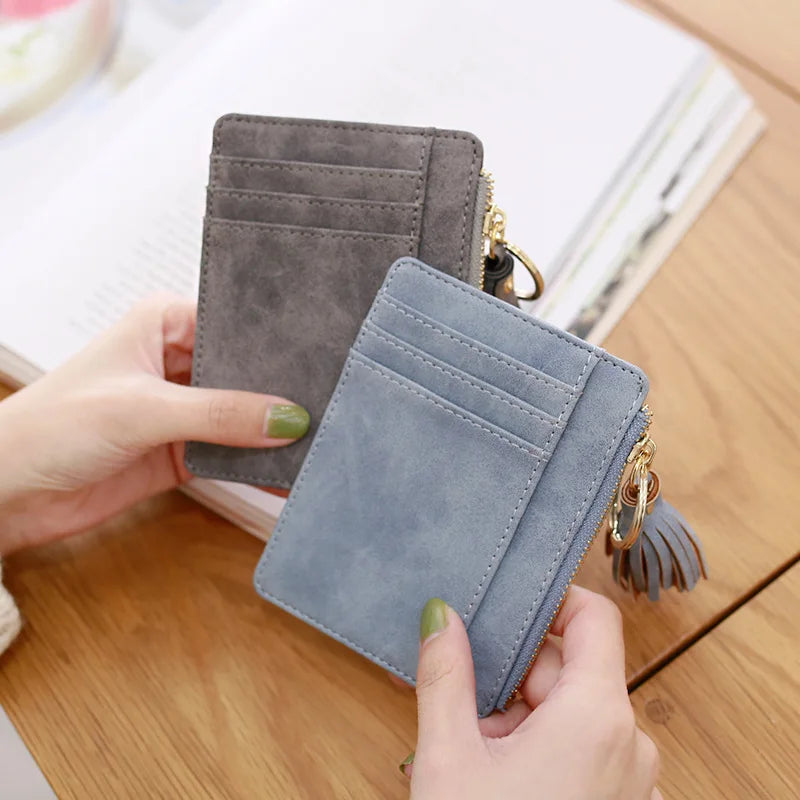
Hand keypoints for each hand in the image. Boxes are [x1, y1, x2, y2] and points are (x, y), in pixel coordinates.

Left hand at [0, 295, 309, 553]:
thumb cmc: (49, 427)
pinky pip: (231, 455)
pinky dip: (257, 467)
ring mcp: (181, 410)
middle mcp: (175, 363)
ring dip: (272, 433)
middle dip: (281, 392)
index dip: (276, 343)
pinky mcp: (181, 452)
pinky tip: (288, 475)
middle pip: (246, 373)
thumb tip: (287, 418)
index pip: (235, 325)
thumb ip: (219, 413)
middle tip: (333, 404)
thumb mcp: (141, 410)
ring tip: (322, 440)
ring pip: (243, 417)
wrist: (8, 494)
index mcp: (162, 325)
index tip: (322, 360)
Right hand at [403, 587, 660, 799]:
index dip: (549, 601)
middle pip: (571, 667)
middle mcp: (629, 743)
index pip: (593, 616)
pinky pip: (582, 750)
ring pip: (570, 711)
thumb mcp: (451, 757)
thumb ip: (445, 674)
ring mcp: (629, 780)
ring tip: (472, 748)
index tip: (504, 608)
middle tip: (462, 696)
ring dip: (519, 716)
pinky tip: (496, 774)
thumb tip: (439, 614)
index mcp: (598, 715)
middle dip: (513, 676)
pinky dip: (540, 747)